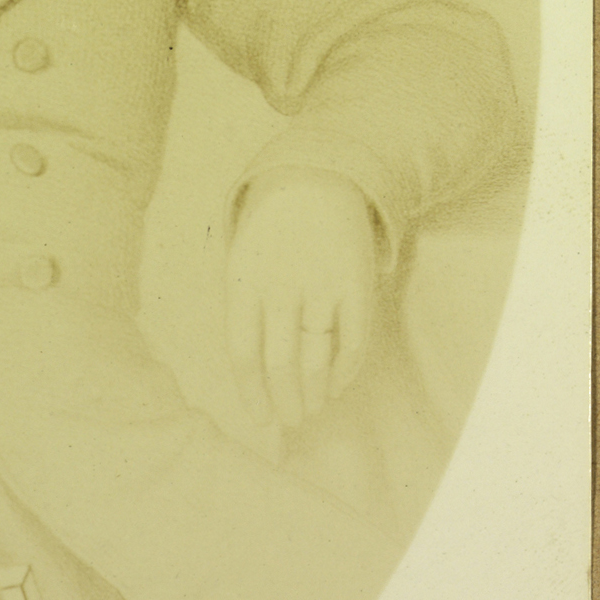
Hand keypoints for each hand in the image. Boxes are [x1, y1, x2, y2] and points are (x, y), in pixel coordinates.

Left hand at [226, 169, 380, 434]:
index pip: (243, 352)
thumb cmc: (272, 231)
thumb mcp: (242, 261)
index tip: (260, 421)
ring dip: (314, 392)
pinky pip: (352, 341)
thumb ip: (245, 311)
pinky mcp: (356, 283)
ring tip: (310, 410)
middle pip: (281, 361)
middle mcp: (281, 285)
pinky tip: (335, 386)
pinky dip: (345, 371)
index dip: (252, 394)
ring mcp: (321, 284)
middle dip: (285, 401)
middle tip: (290, 421)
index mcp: (243, 281)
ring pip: (317, 357)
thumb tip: (253, 377)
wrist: (316, 177)